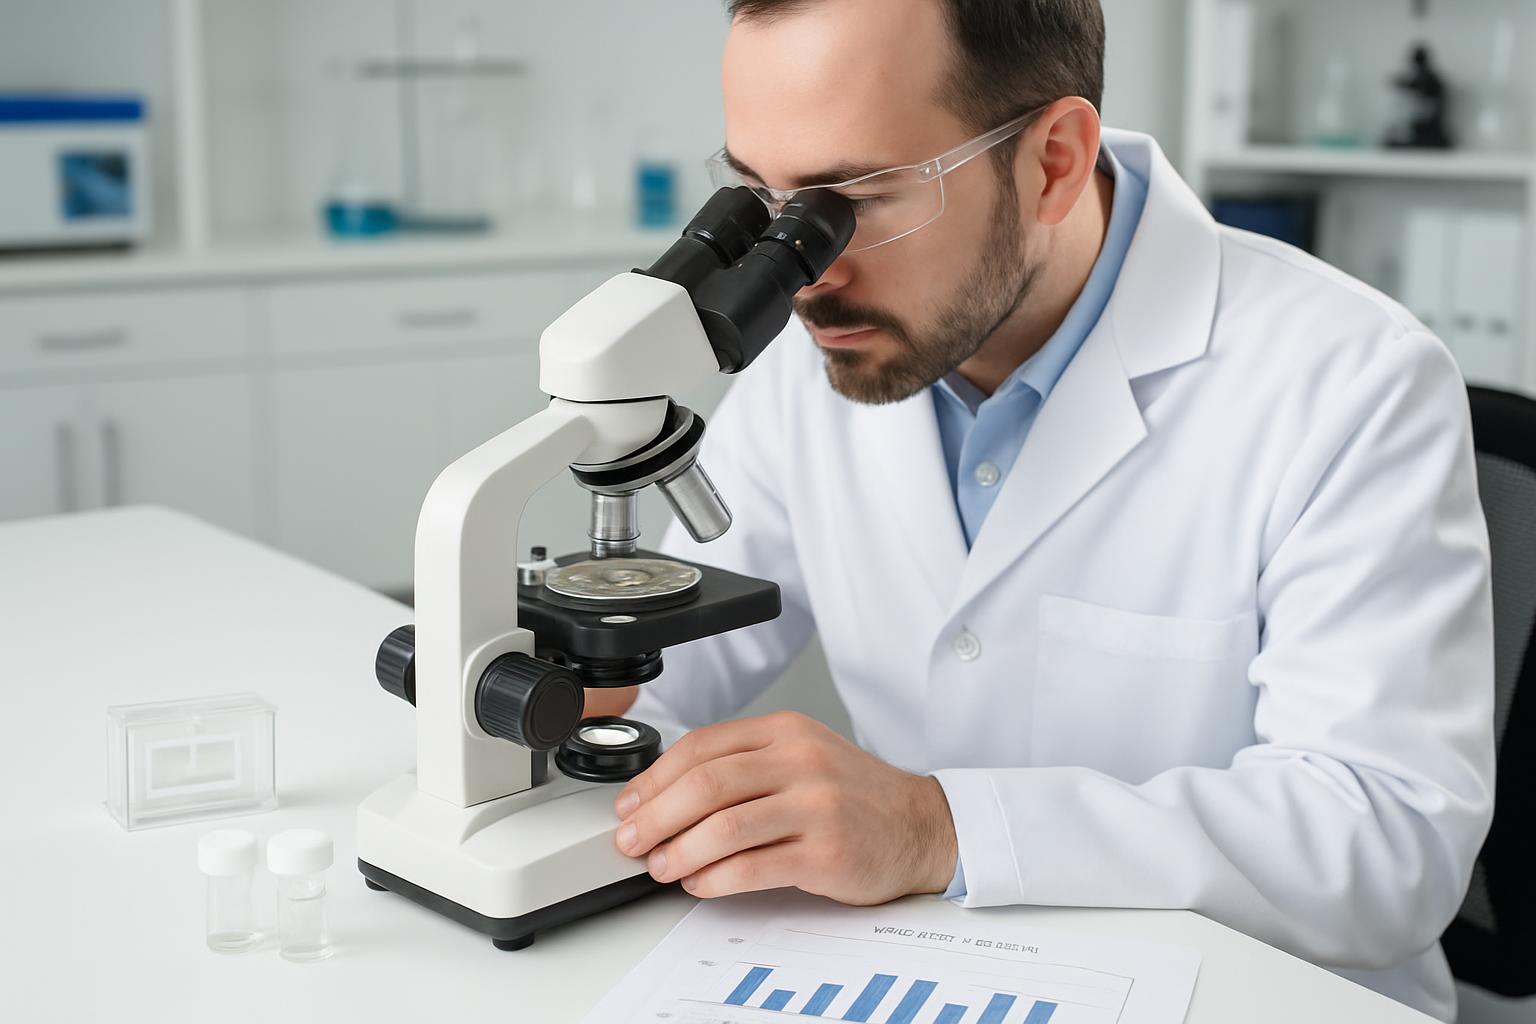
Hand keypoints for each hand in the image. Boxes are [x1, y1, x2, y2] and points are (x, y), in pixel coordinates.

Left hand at [611, 710, 957, 904]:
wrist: (922, 825)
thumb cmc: (853, 796)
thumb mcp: (801, 758)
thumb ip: (743, 766)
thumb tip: (666, 797)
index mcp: (786, 731)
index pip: (702, 747)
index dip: (655, 779)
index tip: (630, 806)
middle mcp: (801, 761)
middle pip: (706, 784)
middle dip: (655, 816)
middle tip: (631, 841)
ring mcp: (817, 805)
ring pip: (725, 825)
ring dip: (679, 851)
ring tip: (660, 867)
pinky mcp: (827, 852)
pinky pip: (754, 866)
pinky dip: (715, 878)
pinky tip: (700, 883)